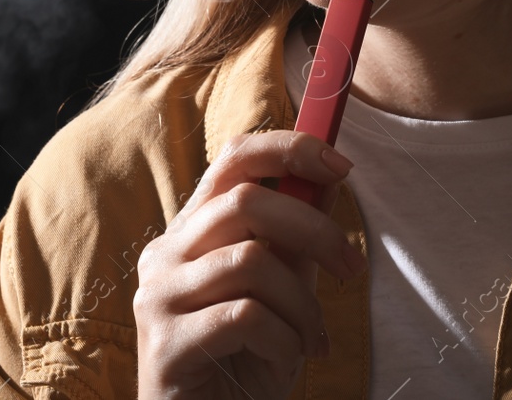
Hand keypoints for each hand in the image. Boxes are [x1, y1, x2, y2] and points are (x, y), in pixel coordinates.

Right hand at [133, 129, 365, 399]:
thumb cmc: (244, 361)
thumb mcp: (281, 292)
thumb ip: (294, 239)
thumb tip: (328, 179)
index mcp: (191, 232)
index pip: (232, 160)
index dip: (288, 149)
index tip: (341, 165)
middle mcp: (166, 254)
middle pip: (244, 201)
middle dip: (314, 229)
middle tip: (353, 267)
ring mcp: (159, 297)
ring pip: (250, 261)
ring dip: (302, 302)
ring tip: (312, 338)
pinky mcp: (165, 343)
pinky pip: (245, 317)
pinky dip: (284, 339)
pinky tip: (288, 359)